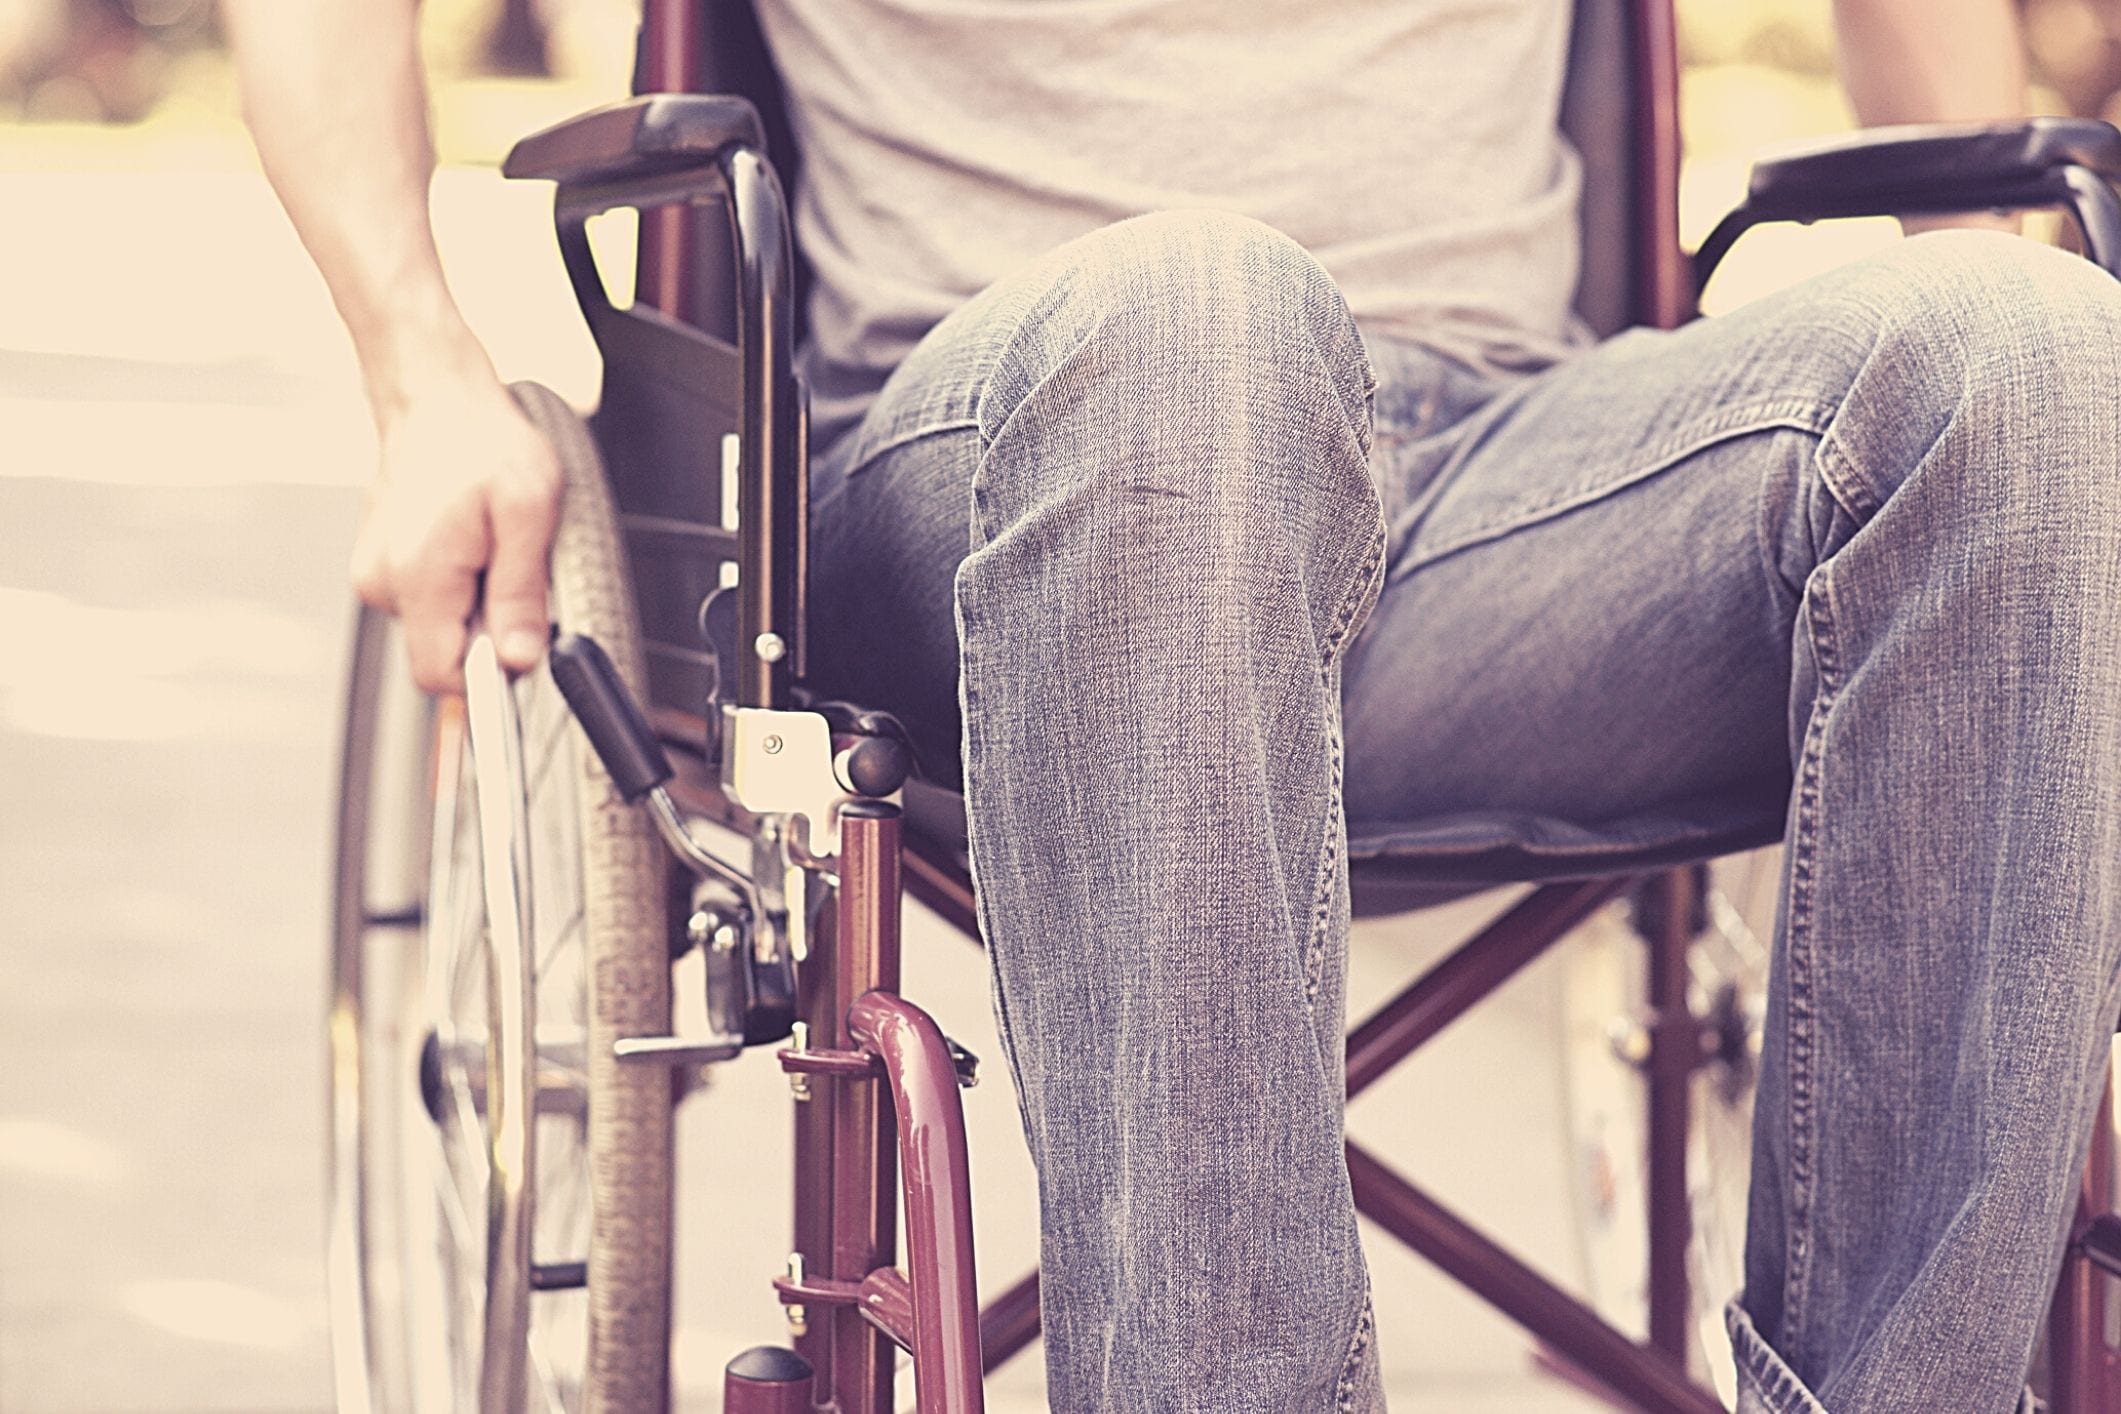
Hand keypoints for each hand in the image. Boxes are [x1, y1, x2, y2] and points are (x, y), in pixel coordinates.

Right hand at [350, 374, 562, 693]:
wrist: (435, 398)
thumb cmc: (482, 442)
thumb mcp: (529, 514)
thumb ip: (521, 594)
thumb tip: (518, 660)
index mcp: (418, 576)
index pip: (442, 676)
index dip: (489, 675)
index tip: (520, 643)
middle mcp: (383, 582)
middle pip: (443, 652)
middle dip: (487, 628)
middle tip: (512, 568)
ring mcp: (376, 573)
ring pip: (438, 625)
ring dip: (475, 600)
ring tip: (491, 543)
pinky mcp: (382, 565)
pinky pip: (428, 600)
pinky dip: (458, 582)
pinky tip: (470, 539)